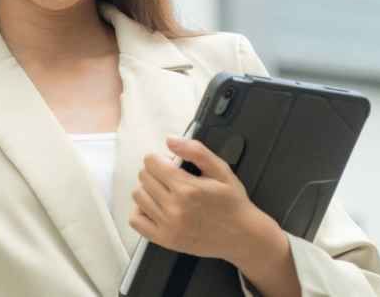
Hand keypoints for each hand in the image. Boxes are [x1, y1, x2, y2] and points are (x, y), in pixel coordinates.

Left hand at [128, 136, 278, 263]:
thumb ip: (195, 151)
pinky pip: (136, 221)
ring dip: (147, 189)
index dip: (160, 159)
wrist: (242, 236)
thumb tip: (169, 140)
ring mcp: (168, 226)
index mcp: (187, 188)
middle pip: (143, 177)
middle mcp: (174, 208)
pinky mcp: (165, 240)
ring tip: (164, 192)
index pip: (151, 163)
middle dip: (154, 172)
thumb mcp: (221, 170)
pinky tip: (155, 207)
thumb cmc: (232, 202)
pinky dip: (140, 211)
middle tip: (170, 178)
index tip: (170, 164)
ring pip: (138, 196)